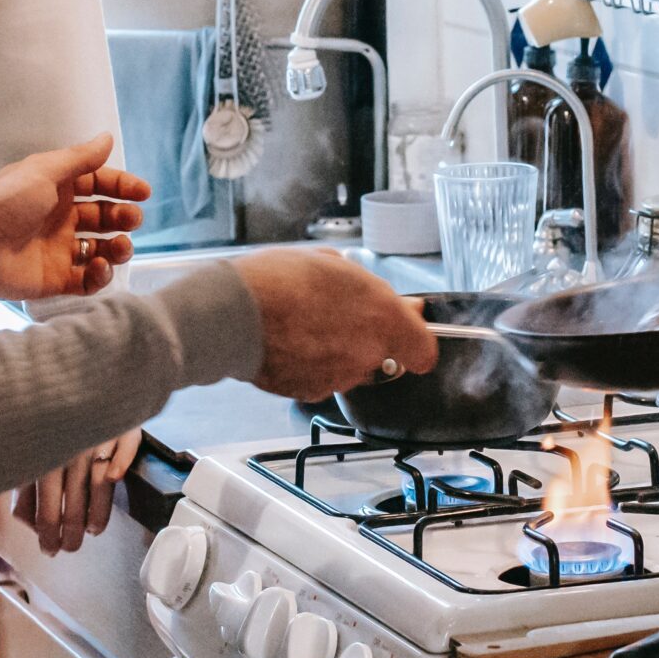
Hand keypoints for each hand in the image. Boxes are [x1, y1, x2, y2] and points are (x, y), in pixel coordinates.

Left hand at [0, 133, 147, 300]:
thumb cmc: (7, 202)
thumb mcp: (44, 171)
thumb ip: (80, 158)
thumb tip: (107, 138)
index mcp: (57, 189)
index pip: (98, 184)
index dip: (122, 187)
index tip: (144, 193)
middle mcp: (61, 218)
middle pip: (104, 217)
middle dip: (123, 217)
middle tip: (132, 220)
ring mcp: (59, 249)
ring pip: (102, 249)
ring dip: (119, 248)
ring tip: (120, 247)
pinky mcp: (56, 278)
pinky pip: (88, 280)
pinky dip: (101, 276)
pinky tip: (100, 266)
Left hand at [13, 429, 140, 555]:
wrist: (77, 390)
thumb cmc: (50, 427)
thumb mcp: (29, 454)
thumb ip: (25, 489)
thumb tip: (28, 523)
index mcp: (43, 455)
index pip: (46, 506)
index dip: (48, 534)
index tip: (50, 548)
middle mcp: (70, 447)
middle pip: (74, 500)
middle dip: (72, 533)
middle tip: (71, 547)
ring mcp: (96, 435)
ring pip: (100, 481)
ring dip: (98, 512)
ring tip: (93, 530)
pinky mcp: (122, 426)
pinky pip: (125, 446)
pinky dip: (121, 462)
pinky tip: (115, 479)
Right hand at [236, 249, 438, 399]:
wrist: (233, 313)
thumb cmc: (280, 281)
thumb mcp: (334, 264)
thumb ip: (373, 289)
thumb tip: (393, 301)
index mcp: (383, 320)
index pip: (425, 350)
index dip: (417, 339)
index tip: (409, 328)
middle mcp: (367, 356)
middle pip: (384, 356)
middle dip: (368, 337)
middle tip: (340, 310)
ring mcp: (338, 379)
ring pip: (351, 367)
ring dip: (338, 350)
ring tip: (306, 322)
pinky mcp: (309, 393)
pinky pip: (321, 378)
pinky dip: (312, 364)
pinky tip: (291, 339)